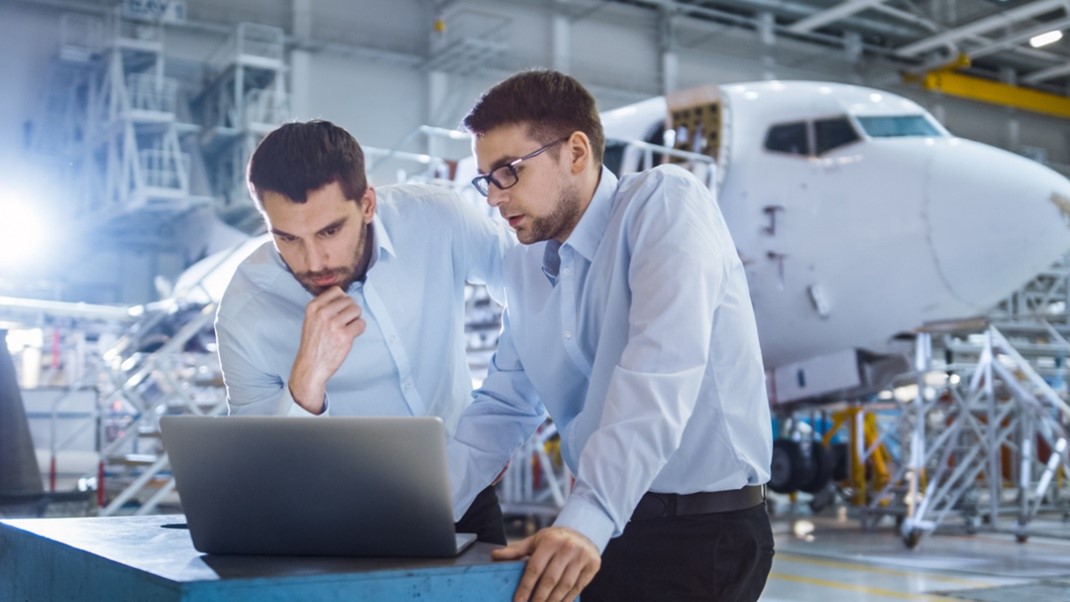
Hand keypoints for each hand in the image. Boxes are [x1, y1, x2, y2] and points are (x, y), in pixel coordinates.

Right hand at [288, 286, 365, 412]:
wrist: (311, 366)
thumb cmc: (314, 343)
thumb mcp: (311, 319)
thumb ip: (325, 306)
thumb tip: (345, 296)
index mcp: (313, 307)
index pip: (337, 291)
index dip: (342, 300)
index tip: (340, 310)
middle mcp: (323, 313)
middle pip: (350, 300)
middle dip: (350, 310)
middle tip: (344, 322)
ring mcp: (334, 324)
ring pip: (357, 310)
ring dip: (355, 319)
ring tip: (347, 328)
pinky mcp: (345, 336)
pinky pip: (361, 324)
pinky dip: (359, 330)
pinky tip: (350, 336)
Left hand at [492, 526, 600, 601]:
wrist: (583, 532)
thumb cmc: (554, 540)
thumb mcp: (535, 541)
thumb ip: (516, 550)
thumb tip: (494, 556)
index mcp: (550, 542)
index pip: (535, 568)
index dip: (525, 587)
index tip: (517, 601)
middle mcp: (567, 548)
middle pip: (550, 580)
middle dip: (538, 598)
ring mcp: (582, 557)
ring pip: (565, 586)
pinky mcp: (592, 566)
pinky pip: (578, 587)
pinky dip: (567, 599)